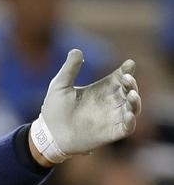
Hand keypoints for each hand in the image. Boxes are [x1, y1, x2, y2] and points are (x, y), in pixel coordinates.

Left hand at [30, 49, 141, 163]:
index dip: (126, 70)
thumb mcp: (60, 85)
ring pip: (133, 108)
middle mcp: (109, 103)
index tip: (129, 63)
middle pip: (129, 91)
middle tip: (126, 78)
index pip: (119, 78)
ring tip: (132, 94)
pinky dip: (131, 121)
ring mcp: (111, 118)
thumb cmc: (54, 109)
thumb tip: (77, 50)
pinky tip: (129, 114)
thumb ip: (70, 69)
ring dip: (136, 101)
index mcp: (100, 90)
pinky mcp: (110, 133)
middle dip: (131, 84)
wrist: (48, 134)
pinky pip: (127, 127)